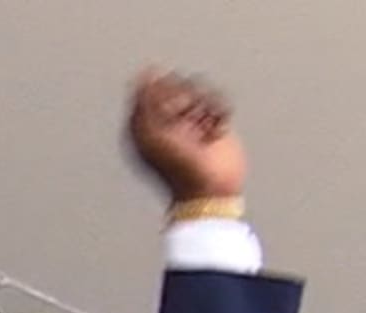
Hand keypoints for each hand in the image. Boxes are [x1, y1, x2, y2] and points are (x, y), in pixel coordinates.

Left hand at [127, 66, 244, 200]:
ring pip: (199, 88)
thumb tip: (146, 70)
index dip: (162, 95)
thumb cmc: (177, 166)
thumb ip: (145, 100)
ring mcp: (191, 120)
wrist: (209, 188)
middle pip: (176, 83)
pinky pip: (218, 98)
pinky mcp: (215, 122)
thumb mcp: (152, 133)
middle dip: (185, 97)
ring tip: (204, 127)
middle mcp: (166, 118)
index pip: (151, 87)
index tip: (167, 111)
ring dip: (205, 104)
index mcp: (145, 121)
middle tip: (187, 120)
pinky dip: (220, 112)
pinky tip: (216, 131)